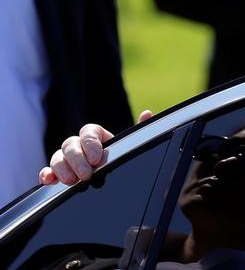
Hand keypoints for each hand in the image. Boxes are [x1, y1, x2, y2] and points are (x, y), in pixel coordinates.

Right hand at [38, 110, 152, 184]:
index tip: (98, 158)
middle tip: (87, 174)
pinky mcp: (57, 173)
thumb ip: (138, 132)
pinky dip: (47, 174)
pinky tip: (50, 180)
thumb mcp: (129, 146)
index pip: (88, 131)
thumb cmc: (118, 158)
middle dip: (77, 160)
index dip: (90, 144)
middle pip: (70, 144)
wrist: (111, 176)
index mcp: (96, 136)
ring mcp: (66, 159)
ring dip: (63, 168)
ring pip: (57, 157)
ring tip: (73, 181)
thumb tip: (148, 114)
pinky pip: (48, 171)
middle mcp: (78, 145)